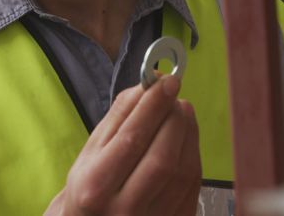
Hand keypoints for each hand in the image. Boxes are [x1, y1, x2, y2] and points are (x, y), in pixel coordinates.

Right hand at [45, 75, 200, 215]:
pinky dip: (193, 154)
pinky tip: (185, 138)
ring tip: (180, 112)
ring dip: (188, 133)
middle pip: (162, 157)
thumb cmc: (90, 188)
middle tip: (175, 94)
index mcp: (96, 186)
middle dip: (173, 118)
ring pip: (183, 171)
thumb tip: (146, 87)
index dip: (153, 106)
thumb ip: (118, 118)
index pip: (131, 139)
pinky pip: (192, 185)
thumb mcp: (90, 152)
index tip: (166, 80)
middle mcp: (124, 208)